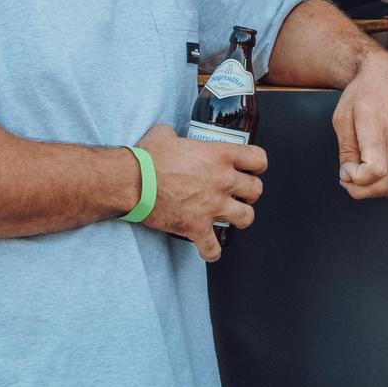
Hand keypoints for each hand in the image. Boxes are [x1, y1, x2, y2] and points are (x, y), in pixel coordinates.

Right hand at [137, 123, 265, 260]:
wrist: (130, 181)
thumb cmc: (146, 158)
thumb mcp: (165, 135)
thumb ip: (177, 135)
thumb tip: (171, 136)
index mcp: (220, 155)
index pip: (258, 159)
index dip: (257, 165)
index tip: (252, 170)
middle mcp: (222, 180)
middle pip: (256, 190)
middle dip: (249, 194)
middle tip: (239, 194)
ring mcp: (212, 205)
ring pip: (246, 218)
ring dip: (240, 219)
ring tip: (230, 218)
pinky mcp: (196, 226)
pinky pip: (213, 247)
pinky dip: (212, 251)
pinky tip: (209, 249)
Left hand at [332, 51, 387, 198]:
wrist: (387, 76)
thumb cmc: (362, 93)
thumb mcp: (342, 118)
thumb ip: (346, 150)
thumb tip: (347, 174)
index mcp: (377, 131)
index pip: (375, 170)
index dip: (356, 178)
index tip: (345, 168)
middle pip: (384, 185)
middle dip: (359, 189)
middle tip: (347, 174)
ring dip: (374, 191)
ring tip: (360, 177)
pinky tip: (377, 178)